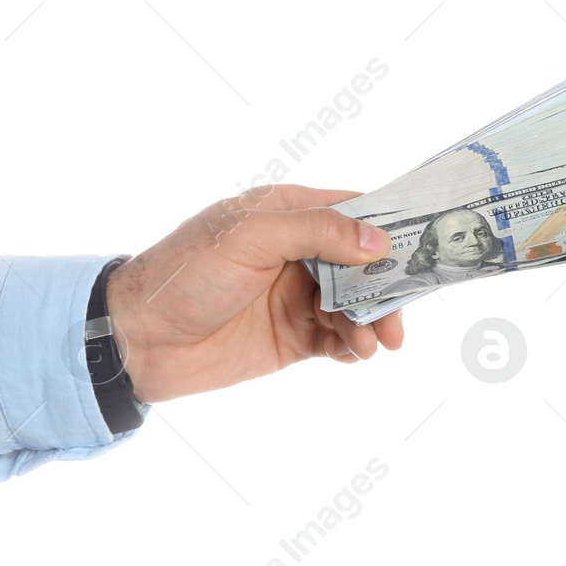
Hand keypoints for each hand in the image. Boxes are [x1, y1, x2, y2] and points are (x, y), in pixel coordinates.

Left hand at [105, 185, 405, 403]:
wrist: (137, 341)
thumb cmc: (184, 274)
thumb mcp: (250, 239)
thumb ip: (316, 232)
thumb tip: (378, 240)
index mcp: (288, 213)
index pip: (355, 212)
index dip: (391, 227)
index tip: (428, 245)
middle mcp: (299, 252)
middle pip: (365, 264)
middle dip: (387, 288)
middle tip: (398, 317)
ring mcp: (297, 296)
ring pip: (356, 305)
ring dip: (370, 322)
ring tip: (369, 345)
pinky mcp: (292, 337)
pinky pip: (338, 339)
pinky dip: (353, 346)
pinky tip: (354, 354)